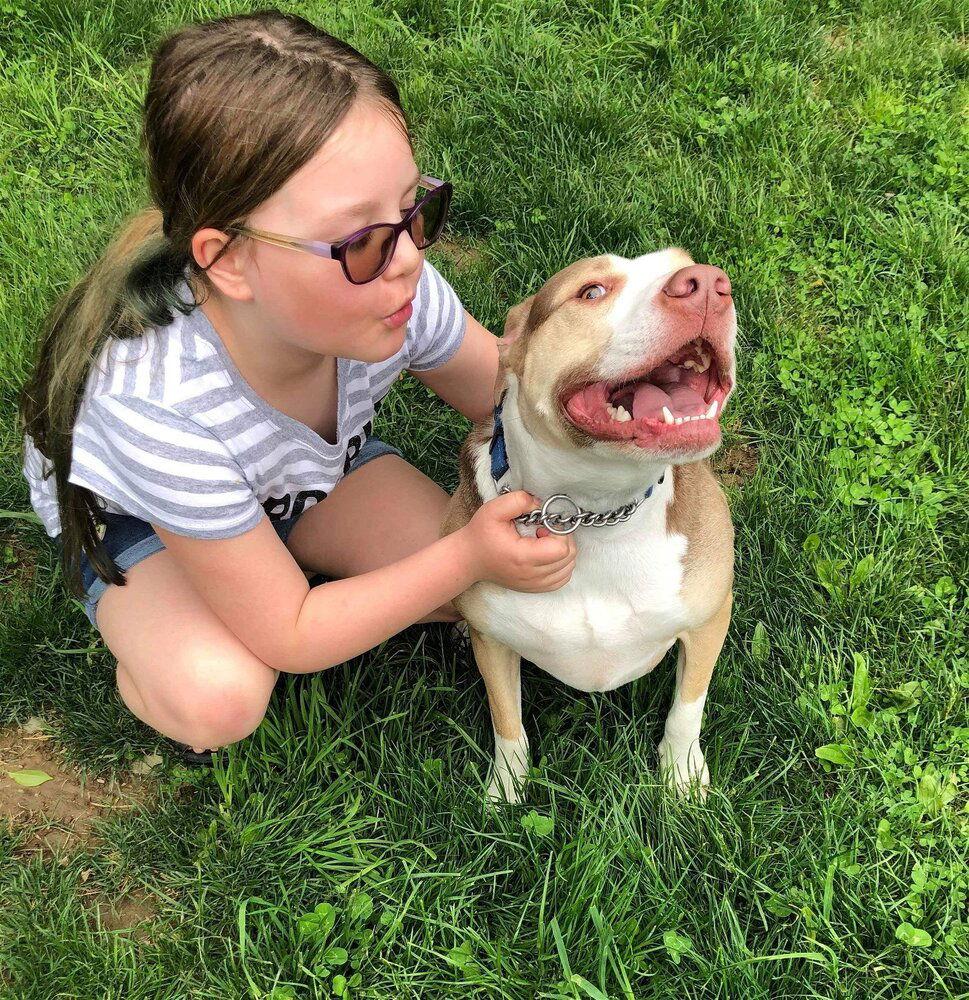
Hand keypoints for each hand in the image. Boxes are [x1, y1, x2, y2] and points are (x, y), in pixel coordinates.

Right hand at [460, 490, 576, 591]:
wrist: (469, 559)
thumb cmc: (480, 534)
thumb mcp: (493, 509)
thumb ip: (518, 501)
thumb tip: (541, 504)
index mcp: (523, 557)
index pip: (561, 549)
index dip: (559, 533)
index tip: (542, 526)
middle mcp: (531, 575)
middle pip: (569, 558)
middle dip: (563, 539)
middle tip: (544, 531)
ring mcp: (534, 584)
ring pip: (568, 569)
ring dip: (563, 552)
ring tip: (544, 543)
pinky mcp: (535, 588)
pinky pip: (562, 579)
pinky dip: (562, 565)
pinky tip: (547, 554)